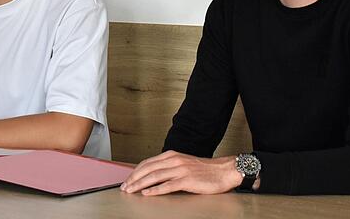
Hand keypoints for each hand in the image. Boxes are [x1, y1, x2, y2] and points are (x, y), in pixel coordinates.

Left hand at [120, 150, 242, 195]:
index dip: (135, 171)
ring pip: (155, 176)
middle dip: (134, 178)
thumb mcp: (184, 164)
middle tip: (124, 187)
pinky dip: (155, 190)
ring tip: (131, 191)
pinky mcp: (187, 180)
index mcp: (172, 156)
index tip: (127, 179)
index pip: (148, 162)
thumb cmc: (205, 170)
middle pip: (148, 168)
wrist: (224, 171)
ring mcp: (180, 170)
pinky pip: (168, 185)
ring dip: (140, 184)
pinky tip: (147, 194)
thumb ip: (170, 168)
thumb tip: (154, 176)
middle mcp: (175, 160)